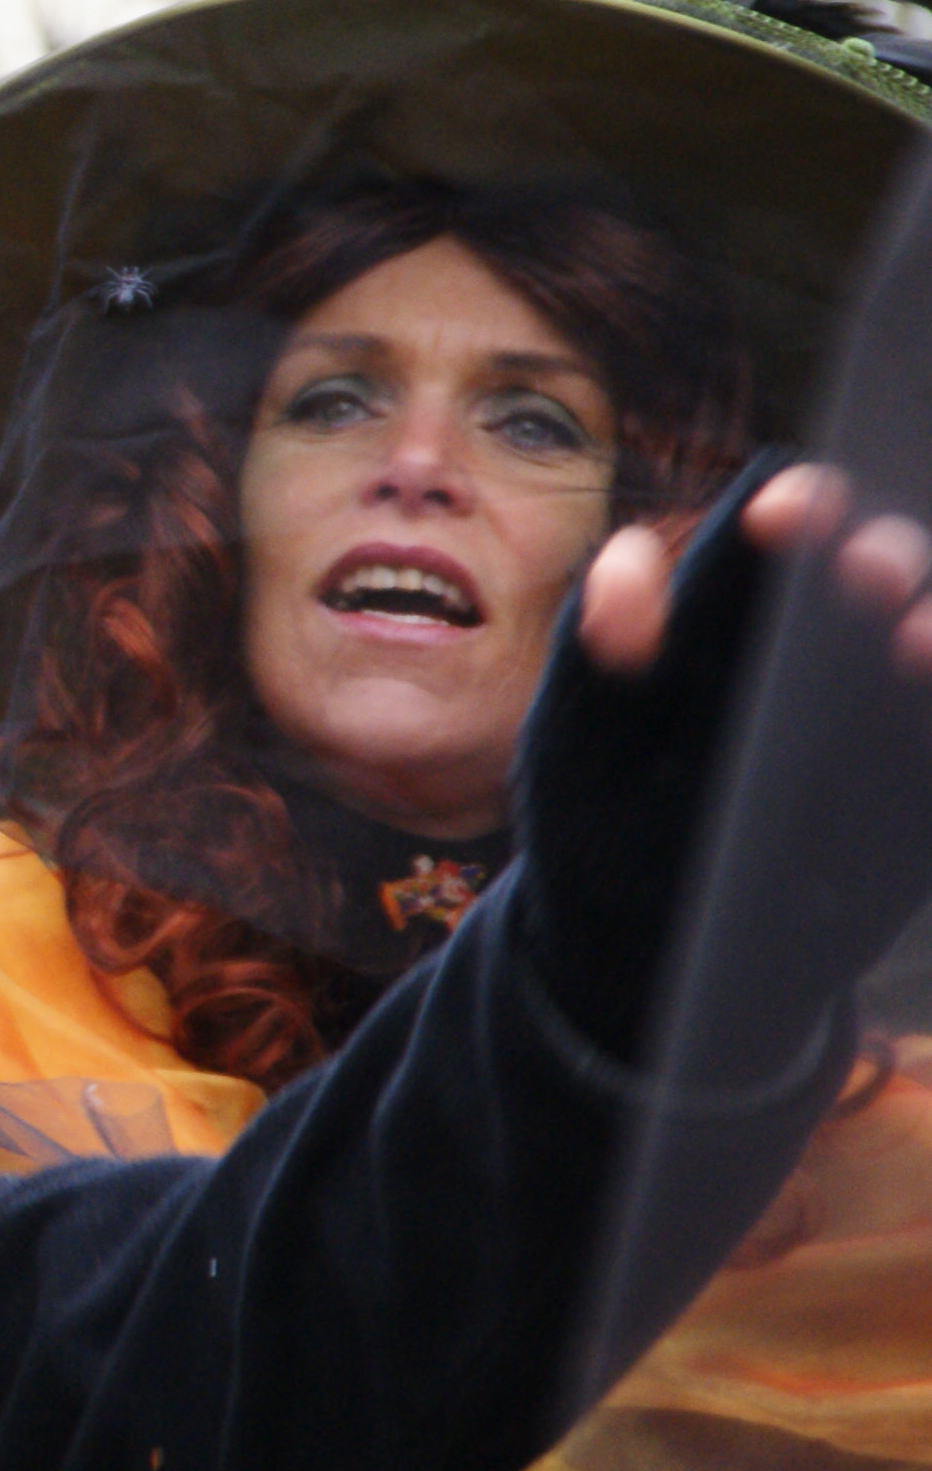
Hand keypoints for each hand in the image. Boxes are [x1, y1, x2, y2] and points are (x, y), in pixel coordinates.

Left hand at [525, 456, 931, 1073]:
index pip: (772, 536)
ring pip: (927, 639)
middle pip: (876, 568)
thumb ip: (597, 658)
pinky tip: (927, 683)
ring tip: (915, 639)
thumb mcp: (575, 748)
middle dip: (880, 554)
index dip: (786, 510)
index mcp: (723, 620)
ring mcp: (877, 718)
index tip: (778, 512)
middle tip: (861, 571)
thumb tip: (628, 564)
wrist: (639, 960)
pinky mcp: (911, 785)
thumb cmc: (595, 828)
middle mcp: (816, 651)